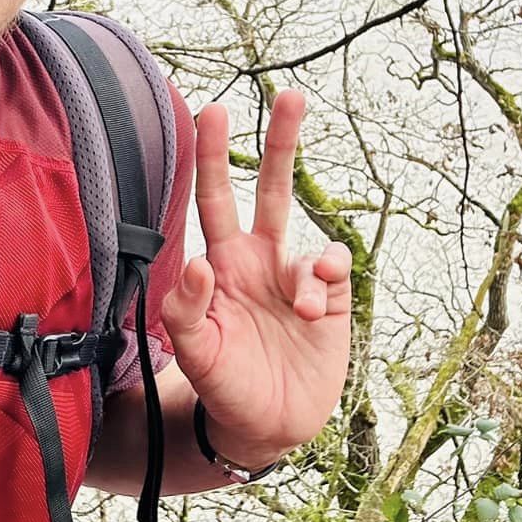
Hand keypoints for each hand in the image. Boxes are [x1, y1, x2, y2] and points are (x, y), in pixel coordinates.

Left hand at [158, 90, 351, 468]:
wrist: (266, 426)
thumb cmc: (221, 384)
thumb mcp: (195, 352)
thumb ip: (187, 308)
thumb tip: (197, 260)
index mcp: (222, 263)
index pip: (214, 198)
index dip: (212, 155)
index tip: (212, 110)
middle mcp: (260, 260)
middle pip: (273, 189)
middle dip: (282, 142)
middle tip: (291, 95)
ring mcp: (297, 279)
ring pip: (312, 237)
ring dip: (311, 265)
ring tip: (302, 311)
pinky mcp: (331, 301)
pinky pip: (333, 269)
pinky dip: (327, 279)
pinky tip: (315, 308)